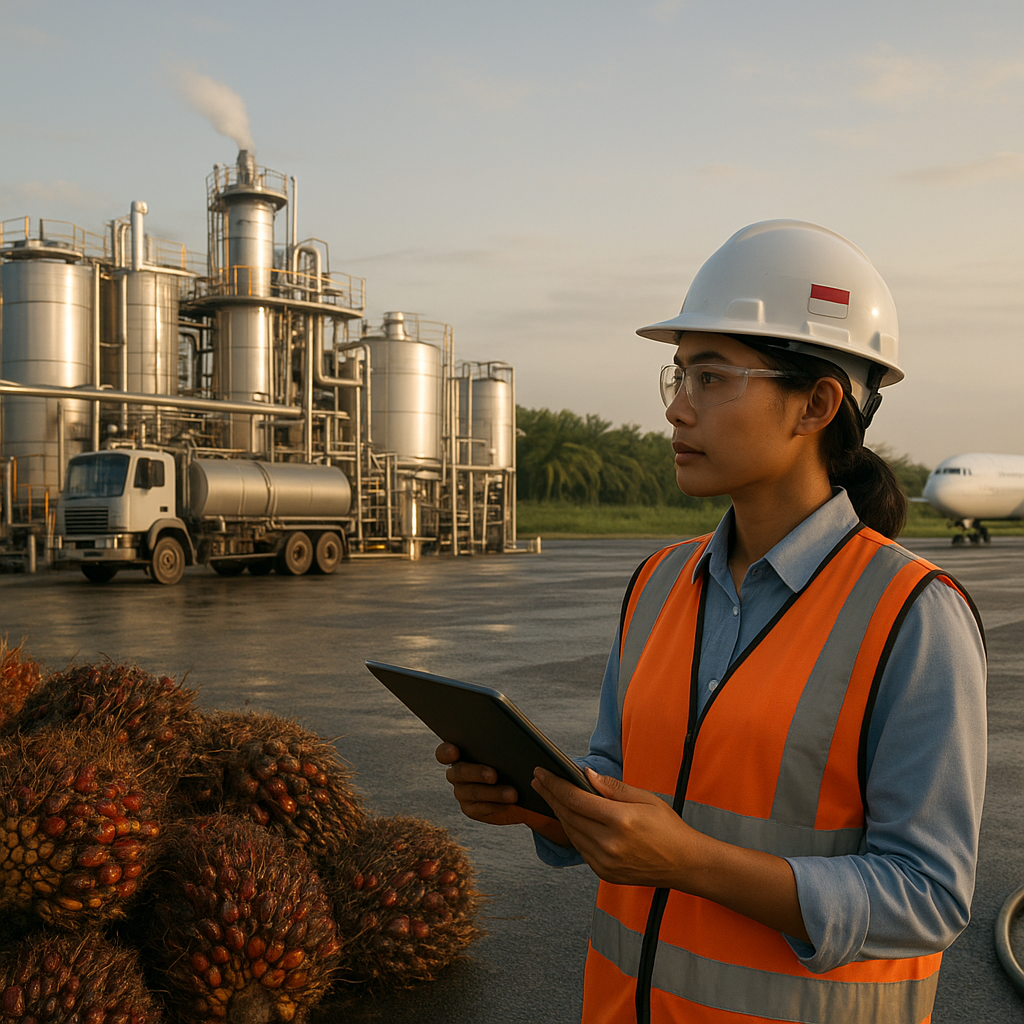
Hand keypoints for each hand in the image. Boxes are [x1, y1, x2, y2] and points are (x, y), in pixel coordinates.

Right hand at [434, 743, 571, 846]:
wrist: (522, 788)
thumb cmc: (514, 759)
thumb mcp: (509, 747)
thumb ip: (502, 741)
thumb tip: (508, 736)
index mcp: (461, 753)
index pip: (444, 752)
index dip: (446, 752)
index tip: (455, 751)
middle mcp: (457, 773)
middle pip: (459, 772)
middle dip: (477, 773)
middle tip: (494, 775)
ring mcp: (462, 792)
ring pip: (473, 792)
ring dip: (493, 793)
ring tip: (513, 794)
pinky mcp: (471, 809)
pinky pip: (480, 809)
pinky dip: (496, 805)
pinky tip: (509, 803)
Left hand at [532, 766, 808, 939]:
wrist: (685, 864)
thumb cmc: (668, 827)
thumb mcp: (645, 798)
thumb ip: (612, 787)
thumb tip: (585, 773)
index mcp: (620, 821)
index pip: (576, 800)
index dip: (555, 785)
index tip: (541, 772)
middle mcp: (609, 844)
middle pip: (568, 816)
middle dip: (551, 796)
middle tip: (538, 779)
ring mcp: (605, 862)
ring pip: (571, 833)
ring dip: (557, 812)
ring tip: (548, 794)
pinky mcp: (604, 873)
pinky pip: (580, 848)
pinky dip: (570, 830)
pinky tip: (566, 817)